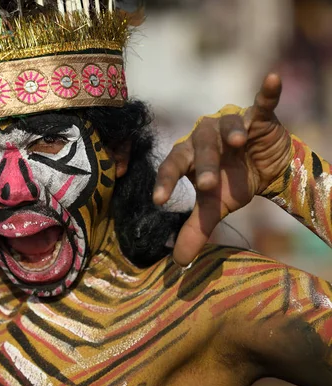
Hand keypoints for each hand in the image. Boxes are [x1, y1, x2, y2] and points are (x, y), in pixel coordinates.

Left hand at [153, 74, 291, 265]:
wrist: (266, 169)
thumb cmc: (231, 183)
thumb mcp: (215, 207)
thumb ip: (196, 229)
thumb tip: (178, 263)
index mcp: (189, 157)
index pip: (172, 167)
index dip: (165, 181)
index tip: (157, 199)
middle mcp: (205, 137)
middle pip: (200, 147)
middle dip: (205, 165)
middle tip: (208, 185)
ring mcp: (232, 124)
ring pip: (227, 125)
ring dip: (233, 131)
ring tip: (239, 142)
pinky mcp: (259, 116)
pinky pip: (262, 102)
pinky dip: (267, 92)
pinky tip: (272, 79)